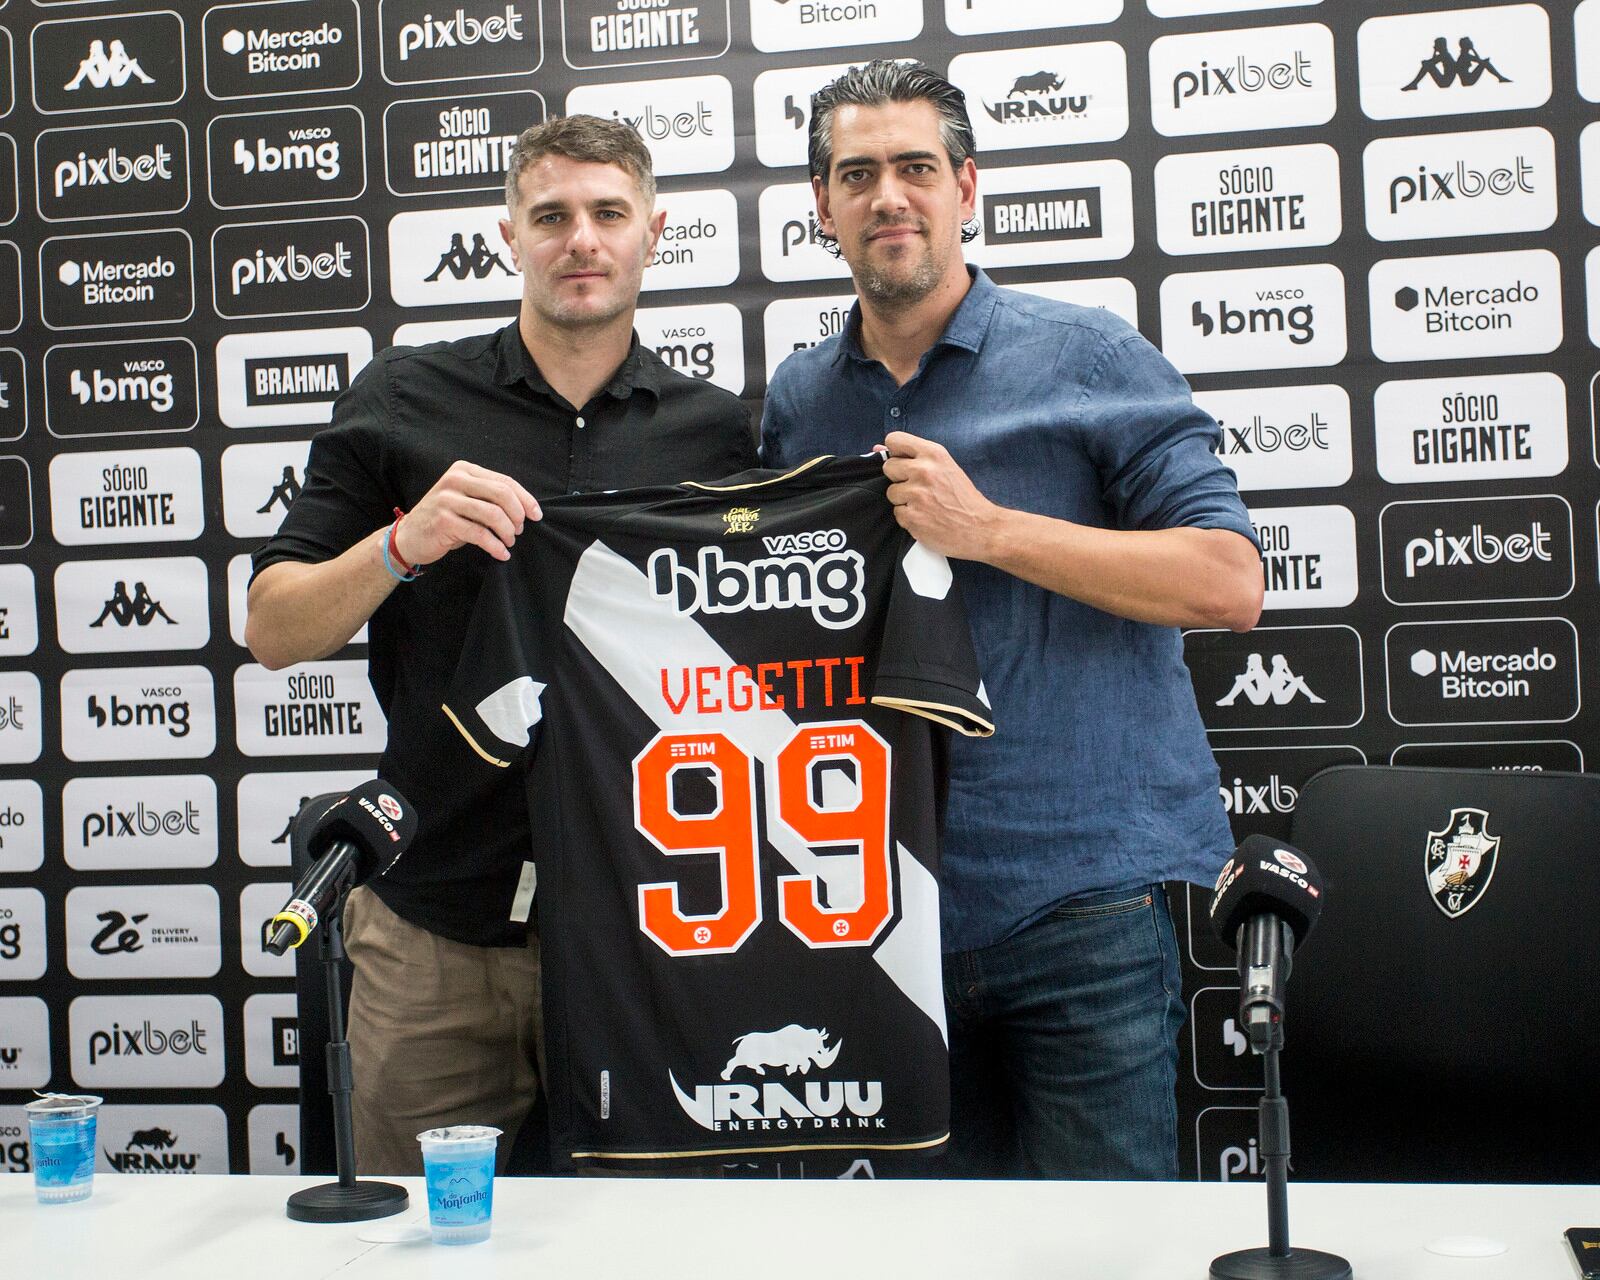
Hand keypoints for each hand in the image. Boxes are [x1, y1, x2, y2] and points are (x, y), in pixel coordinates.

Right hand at [392, 461, 541, 566]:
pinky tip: (501, 553)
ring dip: (507, 532)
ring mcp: (447, 499)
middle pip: (502, 494)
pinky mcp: (444, 520)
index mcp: (464, 470)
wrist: (409, 536)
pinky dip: (495, 546)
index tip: (536, 515)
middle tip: (520, 530)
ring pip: (493, 514)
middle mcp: (455, 480)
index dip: (525, 499)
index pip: (504, 481)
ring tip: (509, 542)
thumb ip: (489, 497)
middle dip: (517, 515)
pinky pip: (480, 534)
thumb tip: (526, 508)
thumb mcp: (466, 499)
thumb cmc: (444, 519)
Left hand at [880, 431, 1003, 561]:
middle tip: (918, 488)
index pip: (894, 440)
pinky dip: (908, 517)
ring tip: (925, 505)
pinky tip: (925, 518)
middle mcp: (923, 470)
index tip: (902, 462)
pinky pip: (897, 513)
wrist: (981, 528)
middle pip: (888, 467)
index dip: (894, 452)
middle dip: (899, 478)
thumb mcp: (945, 467)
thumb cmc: (964, 498)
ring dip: (903, 500)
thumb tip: (877, 448)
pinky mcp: (912, 517)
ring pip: (891, 492)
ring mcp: (917, 494)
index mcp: (933, 454)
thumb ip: (913, 456)